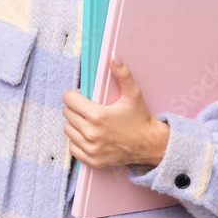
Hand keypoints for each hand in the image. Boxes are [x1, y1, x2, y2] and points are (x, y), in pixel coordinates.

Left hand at [62, 51, 169, 168]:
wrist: (150, 145)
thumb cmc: (140, 118)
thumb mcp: (133, 94)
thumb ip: (122, 74)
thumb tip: (112, 56)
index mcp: (98, 116)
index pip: (68, 100)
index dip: (74, 95)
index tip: (83, 96)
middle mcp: (91, 134)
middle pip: (67, 114)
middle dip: (75, 108)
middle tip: (88, 108)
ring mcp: (91, 149)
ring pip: (68, 130)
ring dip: (74, 124)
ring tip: (88, 121)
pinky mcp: (92, 160)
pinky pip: (72, 148)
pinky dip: (77, 140)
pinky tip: (89, 135)